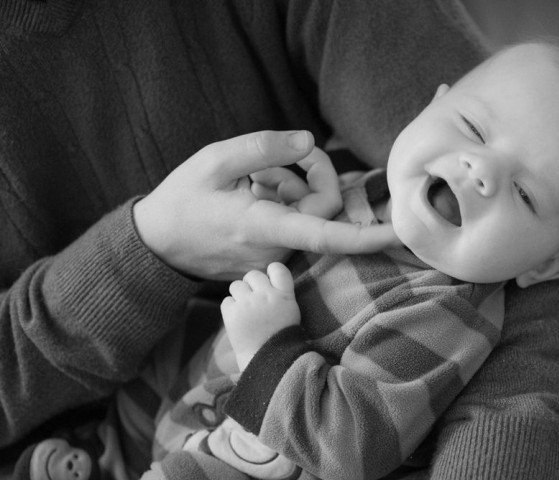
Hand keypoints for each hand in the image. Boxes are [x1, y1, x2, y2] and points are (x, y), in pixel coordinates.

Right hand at [133, 130, 398, 279]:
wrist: (156, 244)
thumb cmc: (183, 199)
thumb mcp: (215, 161)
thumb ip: (264, 148)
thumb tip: (308, 141)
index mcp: (265, 227)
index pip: (328, 234)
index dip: (368, 234)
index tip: (400, 231)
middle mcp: (276, 249)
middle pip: (323, 210)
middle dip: (310, 175)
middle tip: (274, 160)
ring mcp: (273, 258)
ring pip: (308, 217)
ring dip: (291, 189)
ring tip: (253, 181)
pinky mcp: (270, 259)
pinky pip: (294, 227)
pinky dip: (284, 204)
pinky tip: (253, 196)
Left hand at [221, 263, 299, 369]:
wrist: (268, 360)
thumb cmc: (280, 337)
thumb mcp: (290, 311)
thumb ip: (279, 294)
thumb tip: (264, 279)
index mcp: (284, 295)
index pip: (278, 268)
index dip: (271, 270)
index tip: (269, 279)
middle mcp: (266, 295)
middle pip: (253, 275)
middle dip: (251, 284)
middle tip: (254, 299)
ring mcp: (248, 303)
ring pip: (236, 285)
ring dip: (239, 294)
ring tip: (245, 310)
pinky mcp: (232, 313)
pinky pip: (226, 301)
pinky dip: (230, 308)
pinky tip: (238, 319)